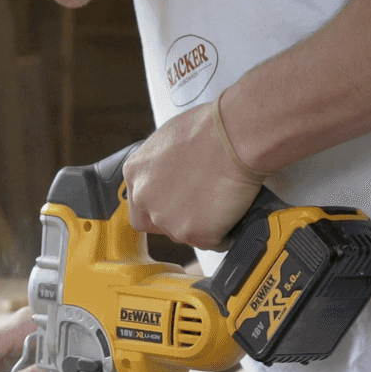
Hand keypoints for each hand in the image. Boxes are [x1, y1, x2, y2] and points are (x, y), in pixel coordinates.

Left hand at [125, 96, 265, 248]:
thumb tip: (173, 173)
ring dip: (204, 225)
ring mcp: (167, 218)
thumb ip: (162, 164)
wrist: (234, 137)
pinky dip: (224, 233)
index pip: (139, 205)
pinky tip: (233, 210)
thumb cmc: (210, 130)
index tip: (176, 206)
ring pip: (186, 234)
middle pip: (160, 224)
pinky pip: (212, 241)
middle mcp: (145, 197)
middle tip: (204, 204)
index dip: (160, 208)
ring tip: (223, 200)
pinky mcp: (193, 233)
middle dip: (182, 218)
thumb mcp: (170, 139)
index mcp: (136, 172)